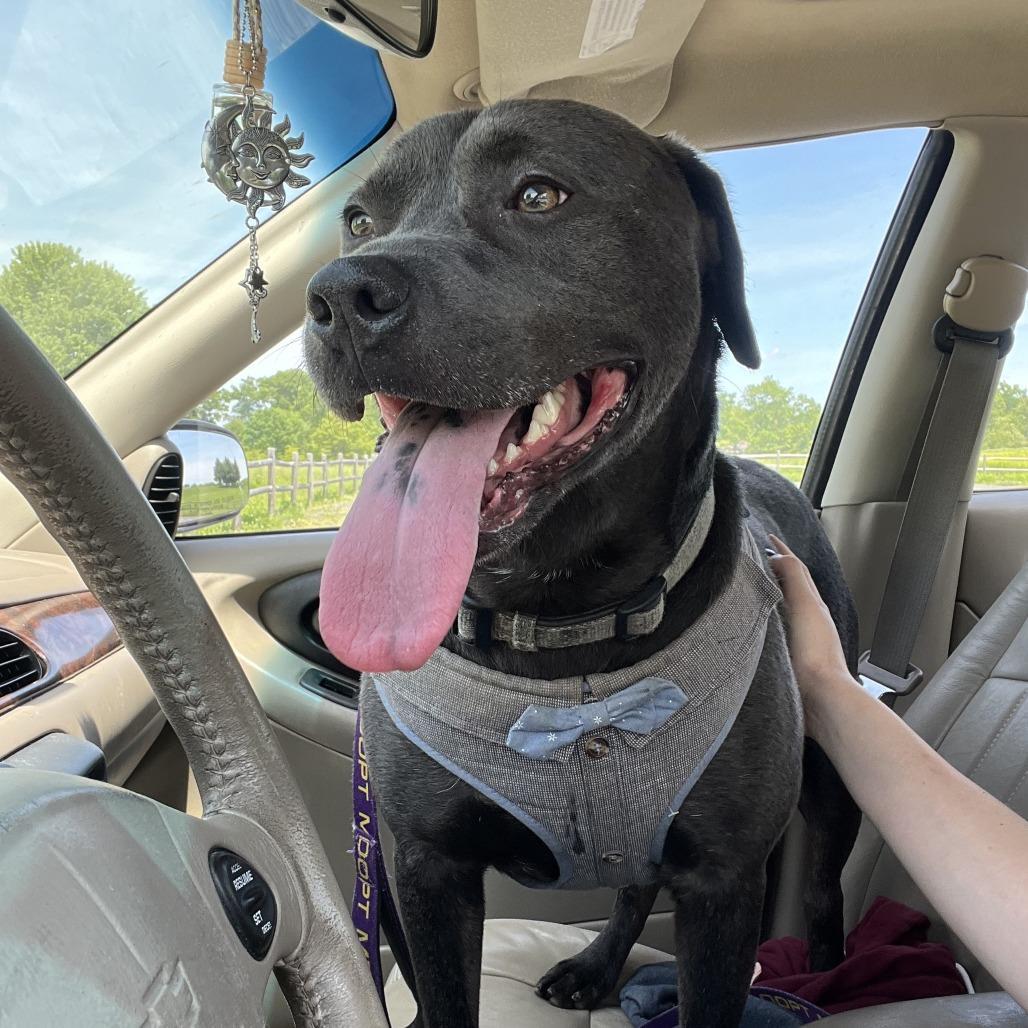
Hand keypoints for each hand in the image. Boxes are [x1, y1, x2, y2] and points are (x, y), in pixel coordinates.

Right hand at [767, 534, 856, 735]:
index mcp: (812, 606)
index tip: (766, 538)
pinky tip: (751, 627)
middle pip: (790, 588)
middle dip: (774, 571)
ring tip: (748, 587)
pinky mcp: (788, 660)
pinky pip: (773, 632)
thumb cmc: (815, 656)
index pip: (795, 570)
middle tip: (754, 558)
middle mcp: (807, 621)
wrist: (822, 699)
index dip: (780, 552)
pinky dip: (763, 621)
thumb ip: (794, 578)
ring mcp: (798, 641)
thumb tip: (780, 555)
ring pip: (781, 609)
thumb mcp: (806, 606)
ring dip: (768, 595)